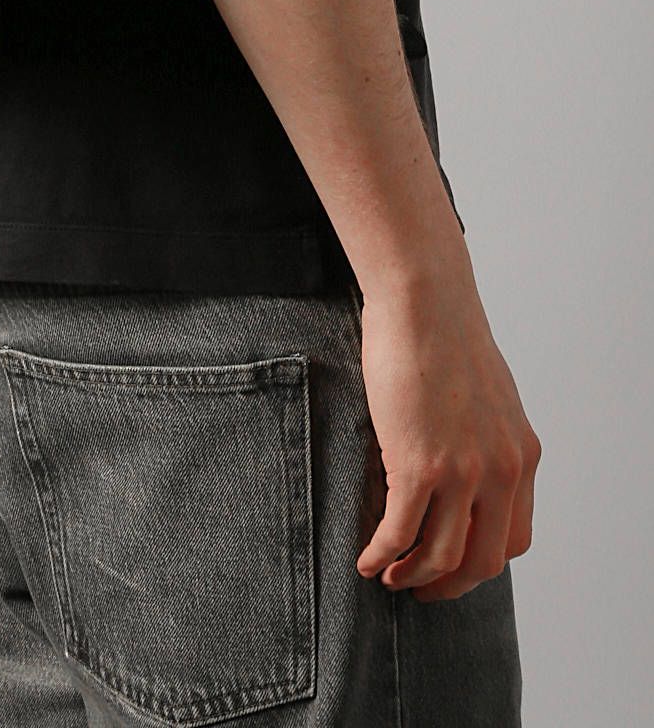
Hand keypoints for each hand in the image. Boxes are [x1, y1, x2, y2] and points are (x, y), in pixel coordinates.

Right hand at [354, 258, 540, 601]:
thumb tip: (466, 462)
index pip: (514, 538)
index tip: (452, 564)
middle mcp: (501, 472)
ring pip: (441, 556)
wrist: (425, 302)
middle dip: (448, 585)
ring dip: (412, 576)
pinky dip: (382, 554)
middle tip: (419, 587)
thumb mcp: (489, 396)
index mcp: (522, 456)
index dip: (480, 562)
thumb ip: (487, 437)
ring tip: (387, 575)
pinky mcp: (420, 465)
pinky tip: (366, 557)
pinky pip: (400, 533)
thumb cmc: (444, 334)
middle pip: (483, 561)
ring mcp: (463, 473)